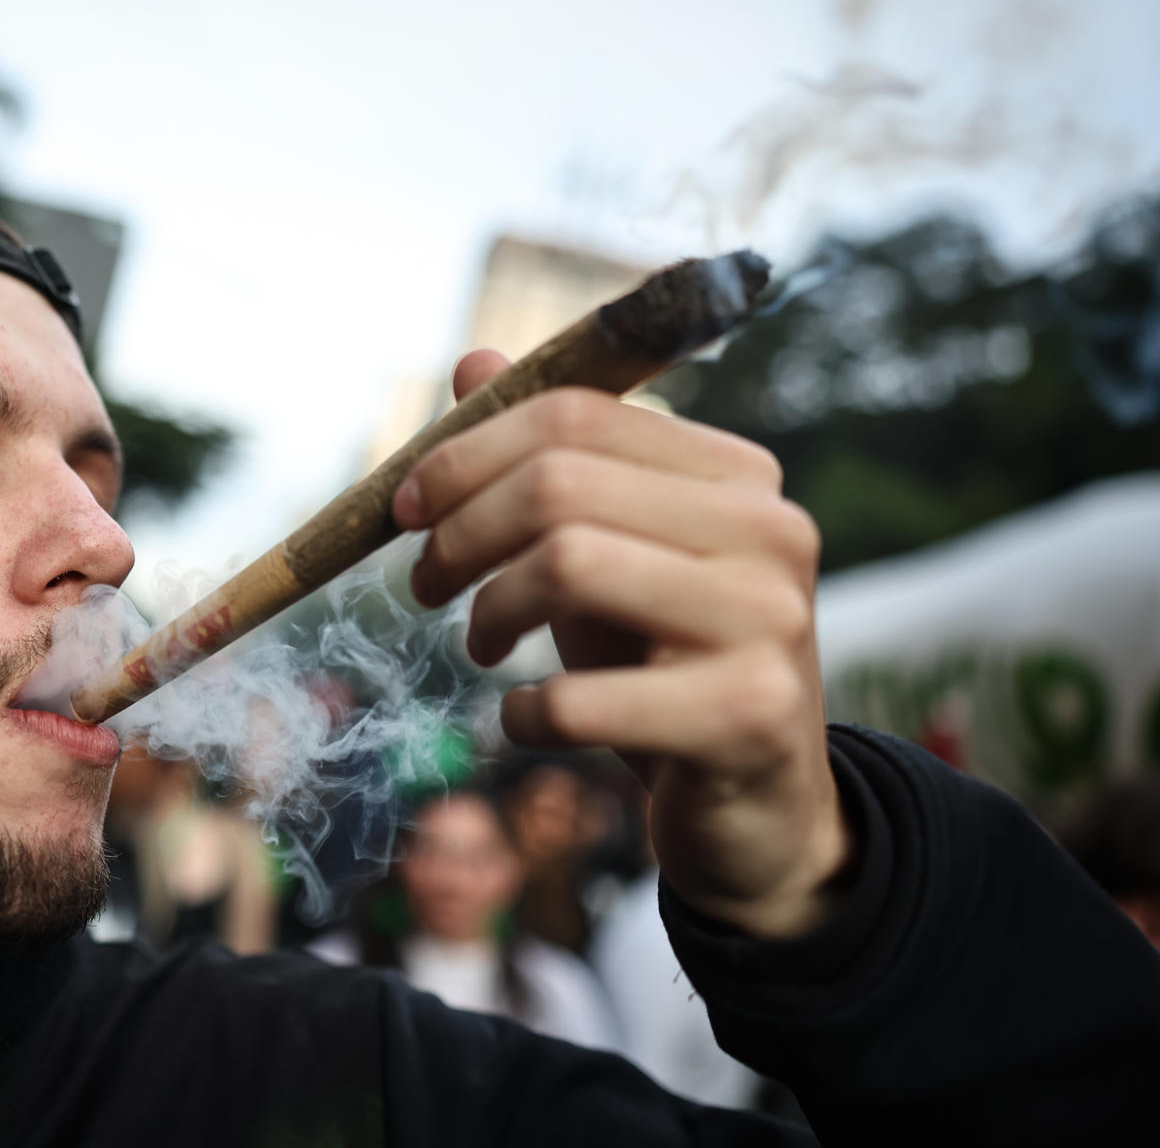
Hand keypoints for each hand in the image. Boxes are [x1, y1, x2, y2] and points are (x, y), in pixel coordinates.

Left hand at [393, 352, 851, 939]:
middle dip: (461, 532)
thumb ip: (549, 463)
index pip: (577, 417)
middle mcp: (769, 532)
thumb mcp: (605, 556)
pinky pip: (579, 699)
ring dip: (488, 612)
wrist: (758, 811)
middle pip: (561, 484)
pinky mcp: (747, 717)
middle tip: (427, 584)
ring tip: (478, 644)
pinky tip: (525, 721)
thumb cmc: (661, 666)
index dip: (467, 452)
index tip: (406, 507)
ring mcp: (768, 622)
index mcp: (737, 476)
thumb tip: (474, 364)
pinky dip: (520, 713)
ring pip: (566, 565)